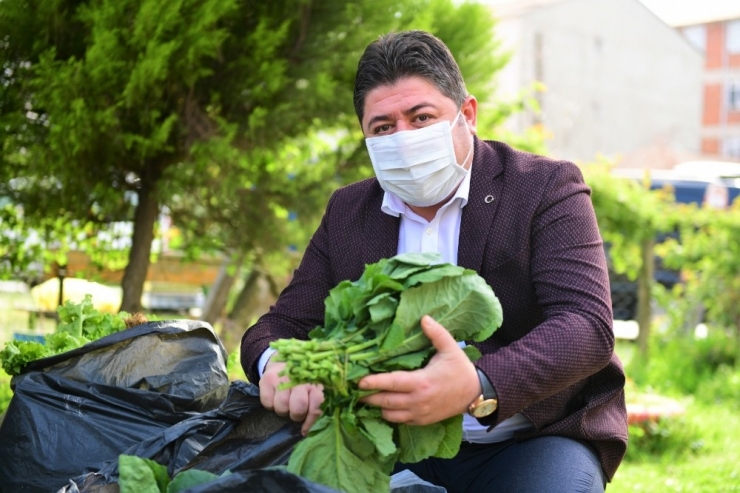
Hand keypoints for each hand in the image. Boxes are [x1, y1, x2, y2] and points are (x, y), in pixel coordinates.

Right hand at [259, 357, 323, 435]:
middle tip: (295, 412)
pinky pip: (268, 403)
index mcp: (316, 382)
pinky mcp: (268, 379)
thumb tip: (305, 431)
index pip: (316, 406)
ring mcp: (283, 377)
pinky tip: (275, 398)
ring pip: (282, 406)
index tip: (305, 428)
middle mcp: (300, 378)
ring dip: (283, 410)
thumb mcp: (312, 391)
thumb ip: (315, 408)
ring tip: (285, 403)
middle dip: (296, 415)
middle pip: (298, 407)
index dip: (310, 421)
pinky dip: (270, 405)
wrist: (282, 362)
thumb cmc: (301, 383)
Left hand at [358, 315, 480, 424]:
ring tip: (366, 398)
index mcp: (421, 382)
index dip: (374, 382)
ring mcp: (419, 413)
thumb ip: (436, 333)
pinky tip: (383, 407)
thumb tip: (423, 318)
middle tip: (354, 391)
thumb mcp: (450, 348)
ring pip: (390, 414)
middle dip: (368, 396)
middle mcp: (418, 400)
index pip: (392, 383)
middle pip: (385, 401)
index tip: (359, 381)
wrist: (474, 394)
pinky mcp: (422, 421)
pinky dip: (389, 415)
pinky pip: (400, 421)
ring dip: (377, 407)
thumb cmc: (460, 369)